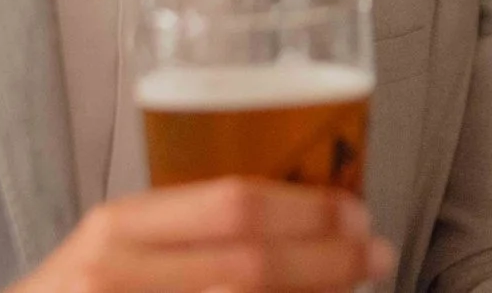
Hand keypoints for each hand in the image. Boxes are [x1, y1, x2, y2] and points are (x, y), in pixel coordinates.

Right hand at [6, 178, 396, 292]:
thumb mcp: (115, 250)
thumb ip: (188, 230)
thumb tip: (301, 218)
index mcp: (117, 227)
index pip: (231, 205)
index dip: (309, 209)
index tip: (358, 212)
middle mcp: (114, 276)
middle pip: (249, 265)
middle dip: (329, 260)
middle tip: (377, 254)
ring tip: (353, 285)